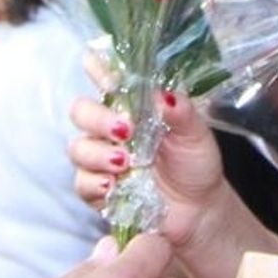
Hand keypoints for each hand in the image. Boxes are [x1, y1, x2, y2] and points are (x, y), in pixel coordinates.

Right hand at [68, 55, 226, 252]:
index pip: (105, 78)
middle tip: (125, 129)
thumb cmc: (195, 163)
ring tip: (125, 162)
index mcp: (132, 106)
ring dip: (97, 153)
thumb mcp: (196, 134)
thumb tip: (165, 94)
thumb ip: (181, 112)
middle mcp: (110, 128)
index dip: (97, 69)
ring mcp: (101, 158)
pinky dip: (94, 183)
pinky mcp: (98, 189)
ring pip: (77, 147)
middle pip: (81, 111)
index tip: (105, 74)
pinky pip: (81, 183)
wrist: (199, 209)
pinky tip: (112, 185)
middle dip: (97, 118)